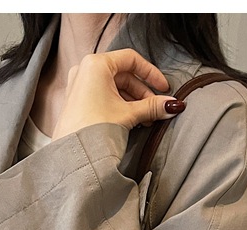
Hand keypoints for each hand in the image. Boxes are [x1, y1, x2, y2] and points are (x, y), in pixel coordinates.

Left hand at [51, 48, 184, 140]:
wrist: (74, 154)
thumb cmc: (95, 129)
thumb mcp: (129, 114)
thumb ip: (152, 107)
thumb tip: (172, 105)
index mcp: (96, 64)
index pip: (131, 59)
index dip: (151, 73)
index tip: (164, 88)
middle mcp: (85, 70)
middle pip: (123, 75)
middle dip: (143, 93)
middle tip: (156, 109)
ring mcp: (80, 85)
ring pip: (115, 87)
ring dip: (133, 102)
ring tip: (146, 119)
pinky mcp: (78, 100)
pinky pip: (104, 96)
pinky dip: (120, 105)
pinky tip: (131, 120)